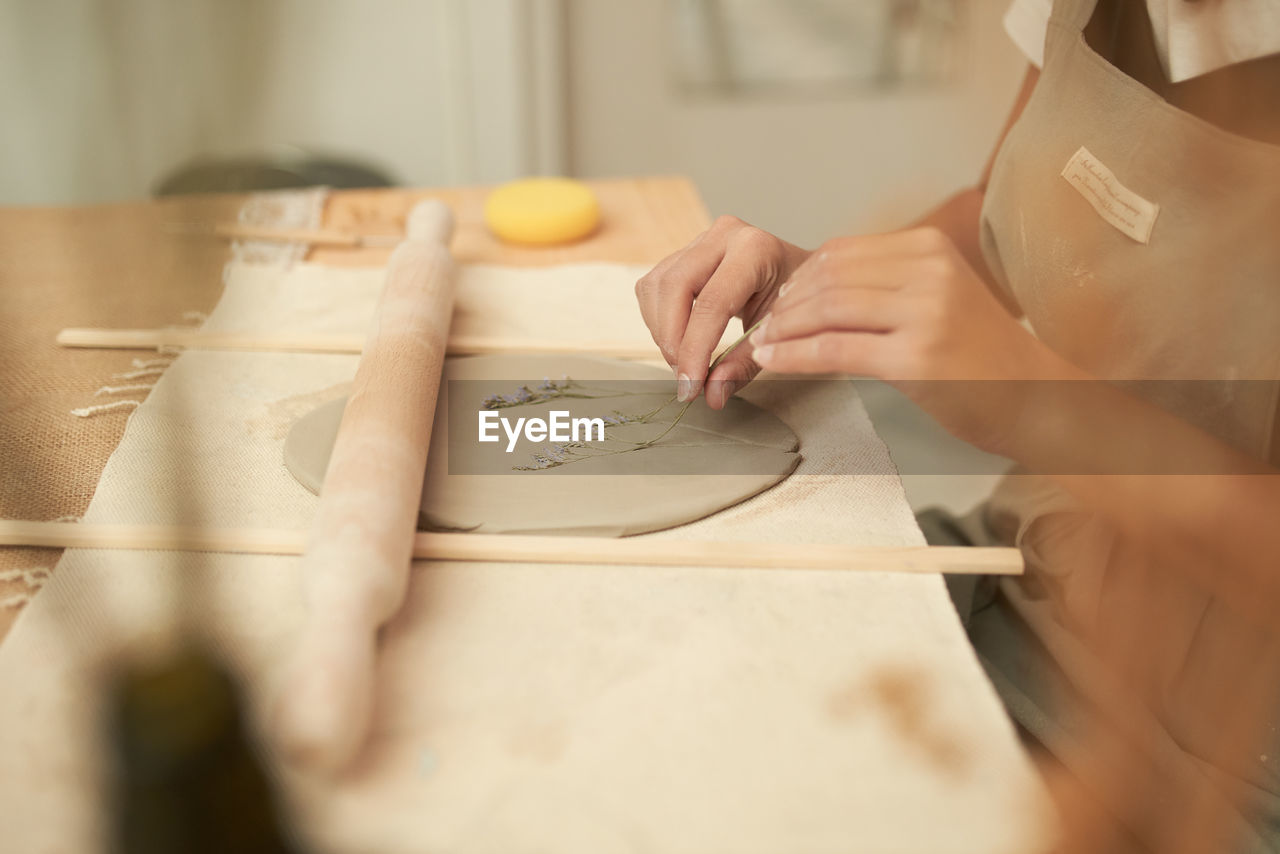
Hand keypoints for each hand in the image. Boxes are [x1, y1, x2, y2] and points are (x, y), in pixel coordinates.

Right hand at [635, 215, 810, 408]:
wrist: (792, 274)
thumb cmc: (790, 300)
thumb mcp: (775, 333)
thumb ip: (744, 365)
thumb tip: (712, 395)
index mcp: (755, 249)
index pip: (712, 303)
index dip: (695, 349)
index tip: (690, 386)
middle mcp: (723, 235)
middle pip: (675, 287)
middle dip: (672, 341)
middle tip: (684, 378)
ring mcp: (699, 240)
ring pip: (657, 287)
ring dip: (662, 332)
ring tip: (683, 362)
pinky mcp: (681, 253)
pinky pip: (653, 287)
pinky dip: (658, 320)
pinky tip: (678, 340)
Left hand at [749, 226, 1072, 454]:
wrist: (1037, 397)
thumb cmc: (980, 355)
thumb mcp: (937, 296)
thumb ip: (885, 285)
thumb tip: (810, 289)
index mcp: (929, 248)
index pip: (841, 253)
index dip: (799, 278)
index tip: (776, 303)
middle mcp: (928, 272)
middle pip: (829, 279)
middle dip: (784, 306)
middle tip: (760, 328)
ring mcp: (924, 314)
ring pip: (827, 311)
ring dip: (783, 330)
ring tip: (761, 346)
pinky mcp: (916, 359)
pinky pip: (835, 350)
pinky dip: (795, 355)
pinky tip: (773, 362)